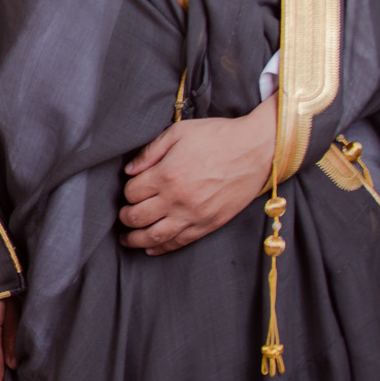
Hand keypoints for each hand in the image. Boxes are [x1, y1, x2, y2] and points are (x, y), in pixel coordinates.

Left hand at [119, 97, 276, 254]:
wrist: (257, 149)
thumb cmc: (217, 136)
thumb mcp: (178, 132)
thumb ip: (149, 152)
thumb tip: (129, 170)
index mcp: (167, 175)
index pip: (132, 193)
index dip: (127, 192)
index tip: (131, 189)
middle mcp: (178, 199)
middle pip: (138, 218)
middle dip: (125, 218)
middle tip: (122, 215)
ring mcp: (194, 215)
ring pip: (155, 236)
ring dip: (136, 240)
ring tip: (127, 239)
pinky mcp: (210, 224)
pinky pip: (180, 242)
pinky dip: (162, 248)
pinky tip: (151, 248)